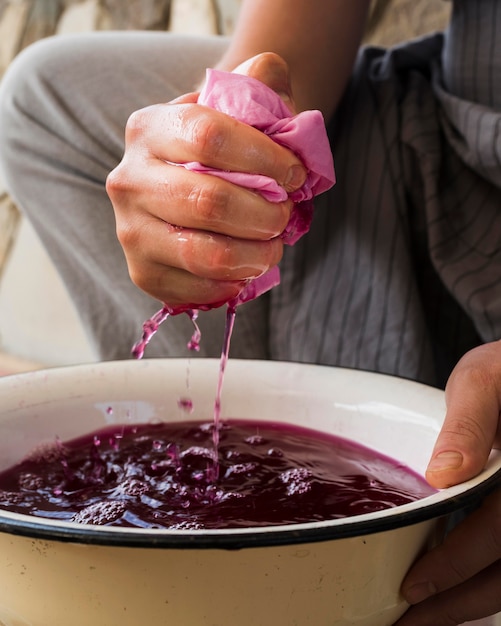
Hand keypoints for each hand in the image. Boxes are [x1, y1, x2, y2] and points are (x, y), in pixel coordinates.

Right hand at [106, 53, 306, 309]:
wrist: (186, 183)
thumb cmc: (221, 149)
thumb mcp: (237, 106)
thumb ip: (259, 82)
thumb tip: (270, 77)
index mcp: (150, 128)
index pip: (212, 138)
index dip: (265, 158)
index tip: (295, 175)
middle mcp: (129, 179)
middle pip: (209, 202)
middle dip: (265, 214)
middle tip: (284, 216)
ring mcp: (130, 231)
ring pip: (205, 254)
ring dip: (256, 255)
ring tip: (273, 247)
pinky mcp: (142, 272)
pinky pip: (197, 290)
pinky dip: (234, 283)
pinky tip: (245, 267)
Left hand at [395, 340, 500, 624]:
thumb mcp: (484, 381)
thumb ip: (468, 424)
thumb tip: (442, 474)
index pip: (497, 531)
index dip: (454, 565)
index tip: (410, 588)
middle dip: (460, 604)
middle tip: (409, 622)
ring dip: (474, 603)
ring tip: (430, 619)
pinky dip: (490, 585)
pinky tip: (460, 593)